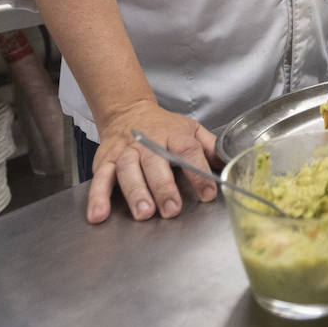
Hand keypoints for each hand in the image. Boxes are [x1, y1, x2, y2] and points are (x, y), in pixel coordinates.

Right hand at [86, 100, 218, 224]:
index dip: (199, 173)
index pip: (189, 151)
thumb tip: (230, 163)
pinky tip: (98, 215)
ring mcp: (125, 151)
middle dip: (163, 187)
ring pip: (128, 170)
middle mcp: (148, 142)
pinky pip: (100, 179)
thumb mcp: (191, 129)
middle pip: (156, 163)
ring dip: (135, 192)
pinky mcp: (105, 161)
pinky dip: (97, 197)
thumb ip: (210, 147)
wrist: (128, 111)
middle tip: (171, 209)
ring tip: (143, 213)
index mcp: (174, 134)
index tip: (208, 193)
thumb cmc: (164, 127)